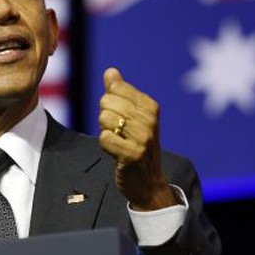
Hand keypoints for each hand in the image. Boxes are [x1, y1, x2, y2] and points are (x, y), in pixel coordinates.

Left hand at [98, 67, 177, 210]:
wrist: (149, 183)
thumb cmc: (137, 144)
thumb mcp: (133, 116)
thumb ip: (120, 92)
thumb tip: (110, 71)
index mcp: (150, 106)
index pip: (115, 88)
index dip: (110, 102)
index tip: (122, 118)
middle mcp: (149, 120)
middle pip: (106, 102)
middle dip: (106, 117)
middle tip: (119, 133)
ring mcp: (142, 138)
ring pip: (104, 119)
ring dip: (106, 132)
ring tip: (119, 142)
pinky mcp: (132, 155)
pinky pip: (104, 139)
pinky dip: (106, 146)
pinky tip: (117, 153)